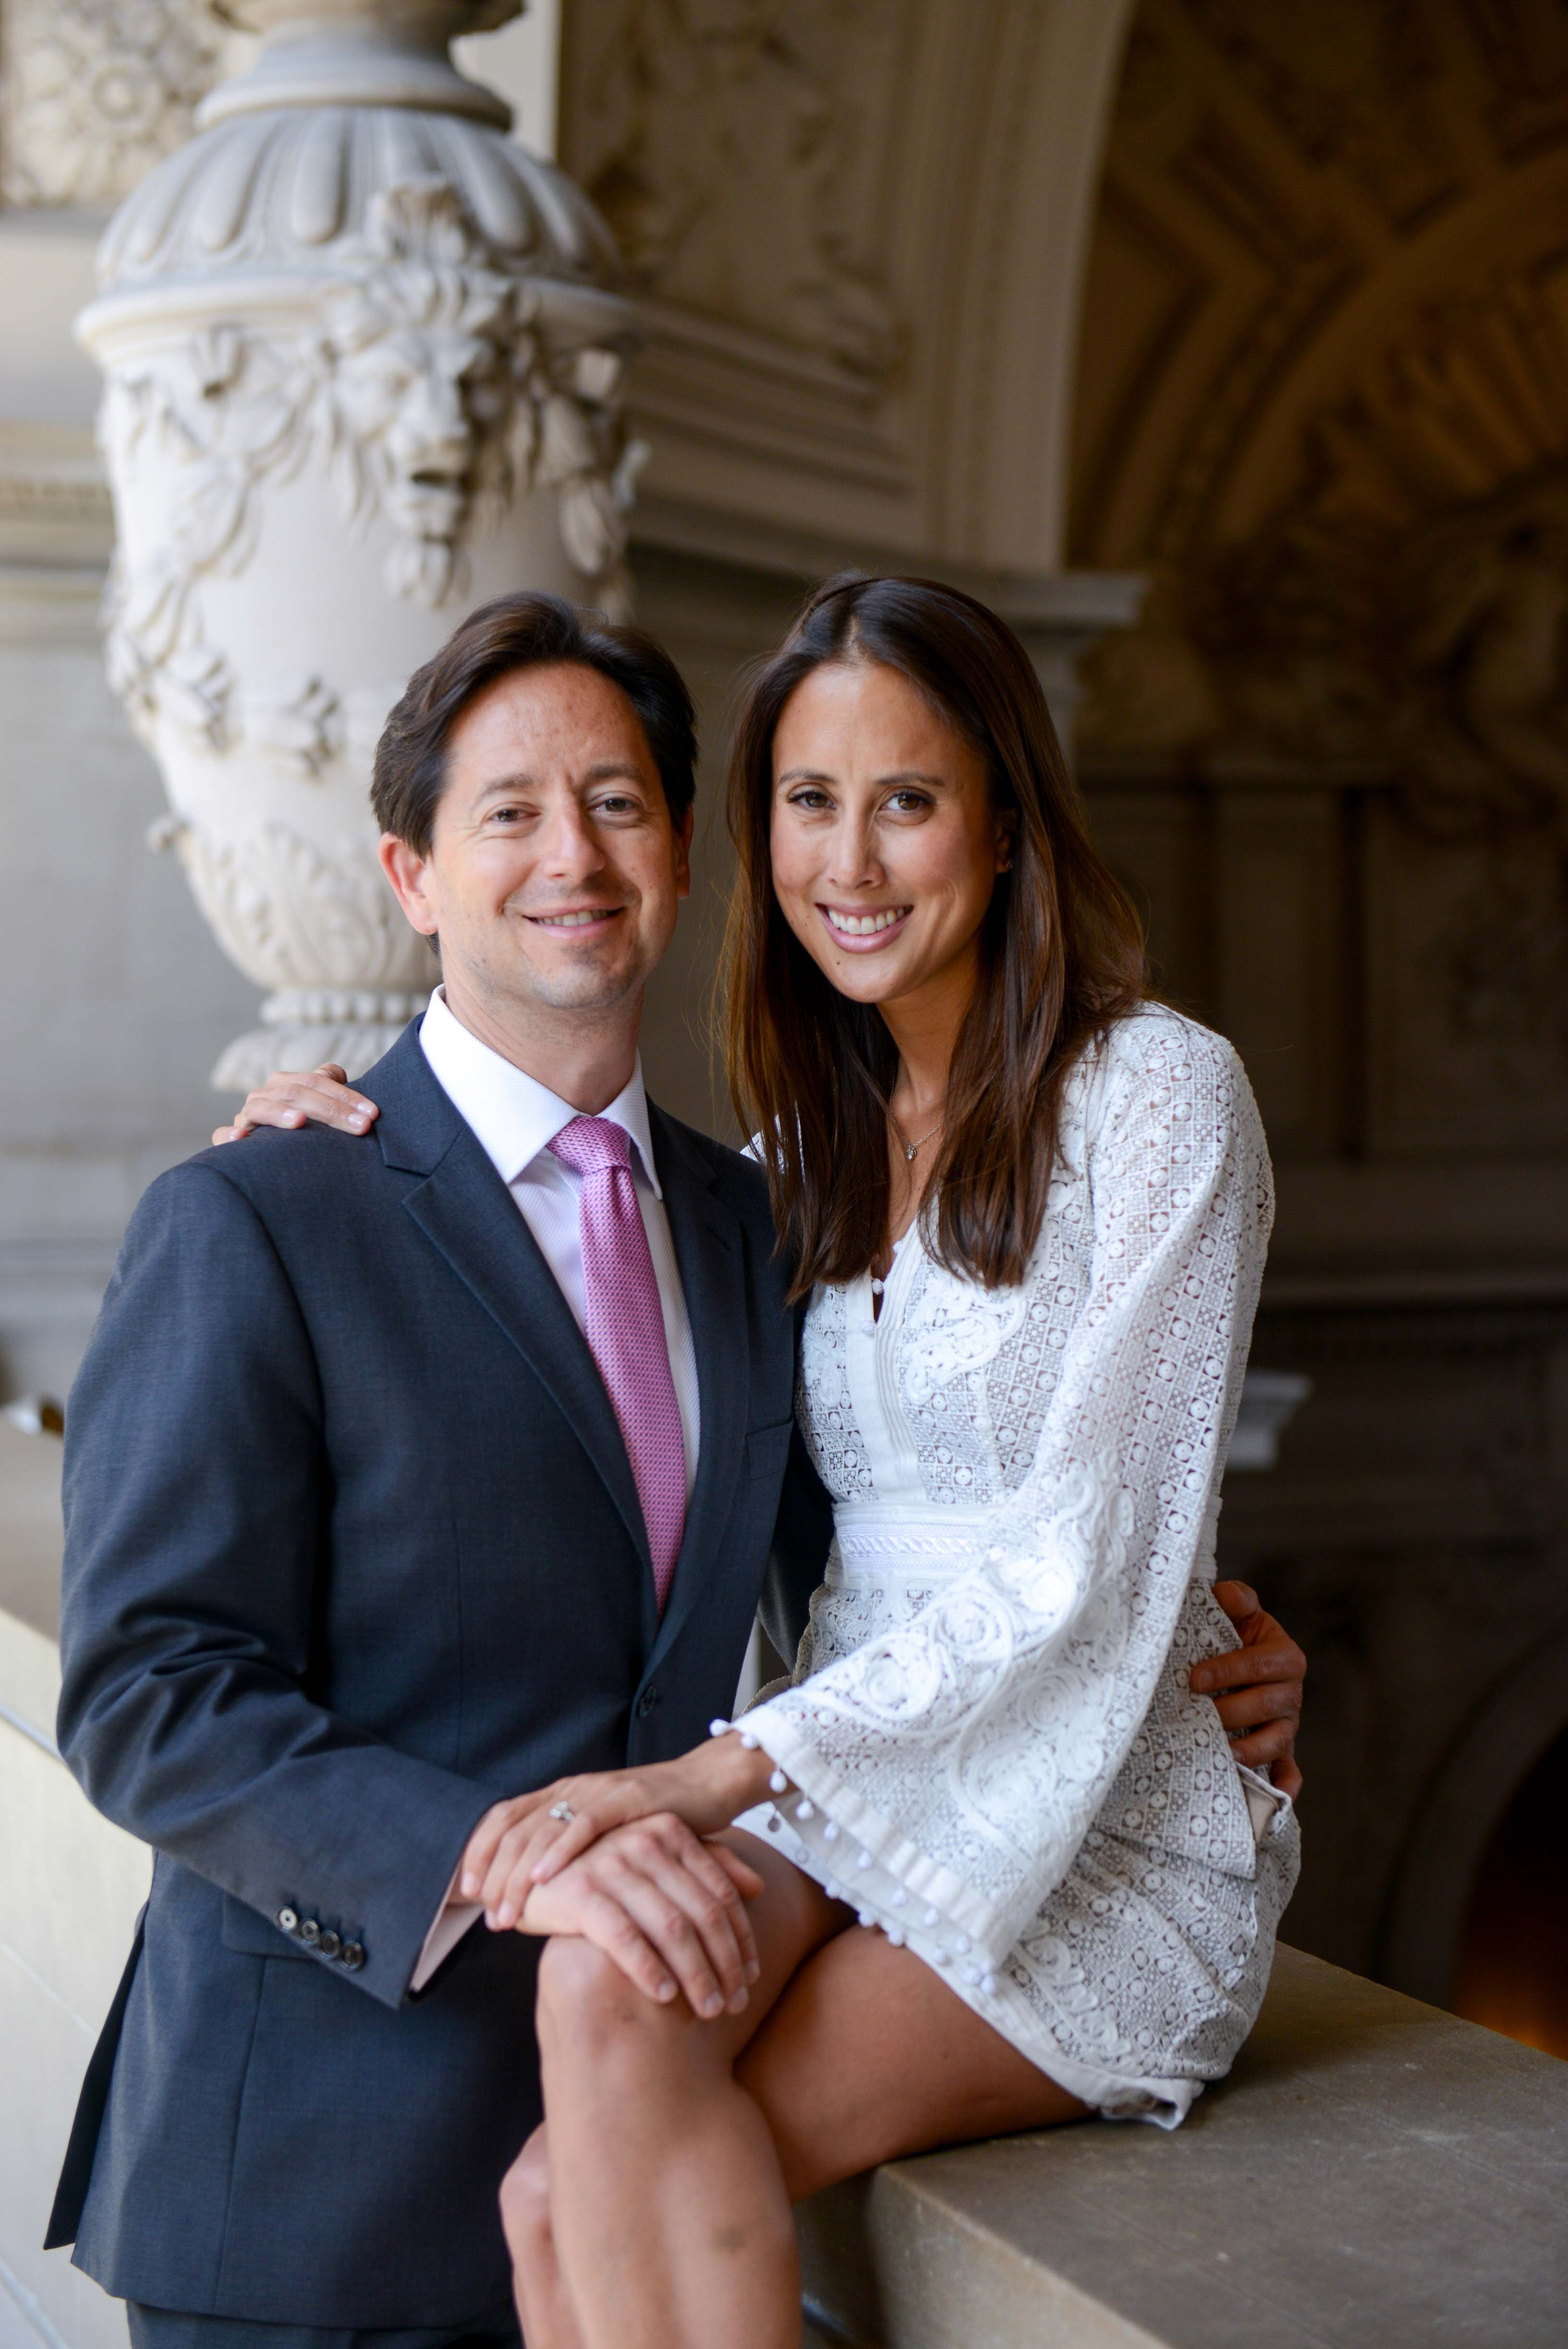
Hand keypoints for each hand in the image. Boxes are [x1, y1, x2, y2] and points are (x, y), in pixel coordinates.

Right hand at [213, 1063, 379, 1145]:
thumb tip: (338, 1073)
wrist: (266, 1150)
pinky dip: (229, 1134)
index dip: (346, 1096)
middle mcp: (265, 1094)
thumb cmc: (301, 1126)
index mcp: (287, 1084)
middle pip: (297, 1093)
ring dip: (281, 1114)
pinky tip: (240, 1138)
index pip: (317, 1081)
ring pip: (262, 1108)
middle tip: (360, 1127)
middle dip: (331, 1109)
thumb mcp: (316, 1103)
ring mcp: (247, 1115)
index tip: (373, 1114)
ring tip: (301, 1121)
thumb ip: (328, 1084)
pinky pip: (223, 1134)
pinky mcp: (231, 1137)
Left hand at [461, 1739, 776, 1921]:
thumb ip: (573, 1855)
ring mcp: (597, 1791)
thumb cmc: (653, 1823)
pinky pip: (585, 1825)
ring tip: (506, 1913)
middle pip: (514, 1829)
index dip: (480, 1852)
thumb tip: (534, 1894)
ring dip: (518, 1875)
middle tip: (485, 1917)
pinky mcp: (627, 1798)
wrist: (707, 1787)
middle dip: (494, 1875)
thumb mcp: (603, 1839)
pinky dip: (560, 1852)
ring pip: (542, 1831)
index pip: (502, 1818)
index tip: (467, 1892)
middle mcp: (571, 1789)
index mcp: (560, 1795)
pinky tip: (544, 1879)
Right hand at [516, 1818, 764, 2018]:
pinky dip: (648, 1968)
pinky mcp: (581, 1891)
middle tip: (736, 2003)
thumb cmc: (603, 1873)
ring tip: (709, 2009)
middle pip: (702, 1913)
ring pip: (671, 1928)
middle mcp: (644, 1841)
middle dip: (725, 1963)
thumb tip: (759, 1886)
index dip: (741, 1938)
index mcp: (669, 1832)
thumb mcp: (657, 1862)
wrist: (530, 1873)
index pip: (720, 1891)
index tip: (753, 1976)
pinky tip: (664, 1996)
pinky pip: (625, 1935)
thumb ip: (706, 1867)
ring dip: (696, 1974)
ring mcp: (612, 1864)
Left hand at [1191, 1580, 1304, 1799]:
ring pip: (1276, 1742)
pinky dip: (1282, 1786)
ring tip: (1220, 1753)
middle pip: (1266, 1706)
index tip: (1195, 1679)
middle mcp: (1292, 1693)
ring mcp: (1288, 1725)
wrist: (1240, 1657)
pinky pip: (1288, 1772)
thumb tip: (1227, 1595)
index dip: (1228, 1671)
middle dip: (1231, 1711)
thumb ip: (1236, 1598)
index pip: (1260, 1665)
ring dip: (1249, 1750)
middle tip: (1198, 1713)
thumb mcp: (1239, 1611)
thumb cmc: (1235, 1634)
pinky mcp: (1282, 1751)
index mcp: (1286, 1656)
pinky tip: (1268, 1796)